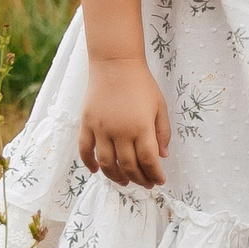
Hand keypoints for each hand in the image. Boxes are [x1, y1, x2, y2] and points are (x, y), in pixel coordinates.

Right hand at [80, 57, 170, 185]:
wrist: (115, 63)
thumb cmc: (141, 83)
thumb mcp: (159, 106)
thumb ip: (162, 132)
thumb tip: (162, 156)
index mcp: (141, 127)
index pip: (148, 160)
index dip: (154, 174)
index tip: (159, 181)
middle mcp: (120, 131)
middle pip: (129, 165)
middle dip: (139, 179)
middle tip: (146, 184)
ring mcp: (101, 128)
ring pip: (107, 163)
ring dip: (116, 177)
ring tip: (125, 181)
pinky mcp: (87, 123)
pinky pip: (85, 150)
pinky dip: (89, 163)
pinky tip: (97, 171)